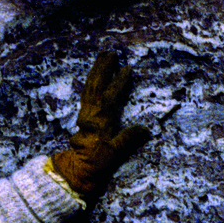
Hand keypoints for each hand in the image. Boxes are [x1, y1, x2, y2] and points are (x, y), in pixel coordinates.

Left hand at [49, 50, 149, 202]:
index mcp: (100, 121)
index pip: (110, 97)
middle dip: (103, 68)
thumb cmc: (97, 163)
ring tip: (103, 56)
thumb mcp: (115, 153)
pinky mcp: (83, 115)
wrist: (77, 170)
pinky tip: (95, 74)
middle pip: (96, 86)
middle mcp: (91, 113)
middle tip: (111, 52)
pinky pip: (86, 93)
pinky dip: (91, 81)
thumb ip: (129, 139)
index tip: (127, 69)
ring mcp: (85, 113)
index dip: (119, 83)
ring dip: (96, 71)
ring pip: (89, 87)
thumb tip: (146, 129)